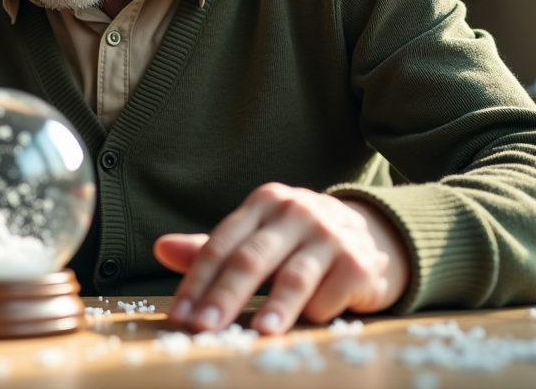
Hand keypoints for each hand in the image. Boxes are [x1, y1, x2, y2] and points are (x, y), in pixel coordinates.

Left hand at [153, 183, 407, 334]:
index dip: (197, 281)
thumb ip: (211, 248)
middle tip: (204, 327)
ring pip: (294, 276)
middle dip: (224, 296)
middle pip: (251, 258)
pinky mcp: (359, 262)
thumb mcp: (257, 236)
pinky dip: (315, 313)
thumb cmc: (300, 240)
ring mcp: (329, 234)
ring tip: (258, 332)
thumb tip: (161, 248)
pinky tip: (307, 323)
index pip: (221, 244)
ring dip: (275, 307)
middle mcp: (295, 212)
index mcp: (263, 203)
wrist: (374, 234)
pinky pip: (330, 294)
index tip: (180, 315)